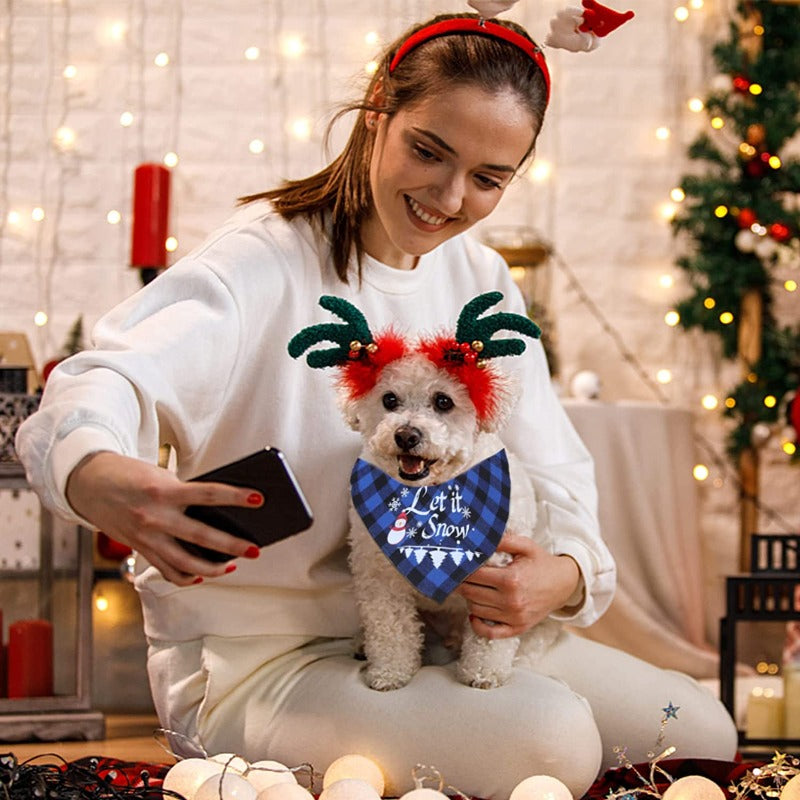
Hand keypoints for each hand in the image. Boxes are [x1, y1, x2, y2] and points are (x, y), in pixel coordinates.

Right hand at [66, 451, 263, 585]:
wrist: (89, 483)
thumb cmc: (132, 475)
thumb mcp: (160, 476)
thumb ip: (185, 494)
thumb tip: (218, 514)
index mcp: (163, 490)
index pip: (207, 494)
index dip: (234, 497)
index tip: (258, 499)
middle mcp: (154, 516)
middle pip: (201, 535)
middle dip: (231, 545)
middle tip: (255, 550)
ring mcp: (146, 537)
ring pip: (185, 563)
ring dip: (213, 568)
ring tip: (233, 566)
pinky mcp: (139, 549)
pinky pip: (166, 570)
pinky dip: (186, 576)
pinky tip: (203, 575)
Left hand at [454, 532, 580, 638]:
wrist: (564, 584)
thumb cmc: (541, 563)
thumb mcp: (525, 546)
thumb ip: (502, 540)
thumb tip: (479, 541)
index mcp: (510, 579)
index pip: (473, 575)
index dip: (462, 569)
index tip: (458, 564)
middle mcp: (511, 601)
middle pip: (470, 593)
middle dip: (461, 583)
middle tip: (459, 575)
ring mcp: (514, 617)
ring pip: (476, 610)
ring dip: (469, 599)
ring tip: (473, 588)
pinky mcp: (517, 628)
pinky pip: (489, 633)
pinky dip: (477, 625)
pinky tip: (474, 614)